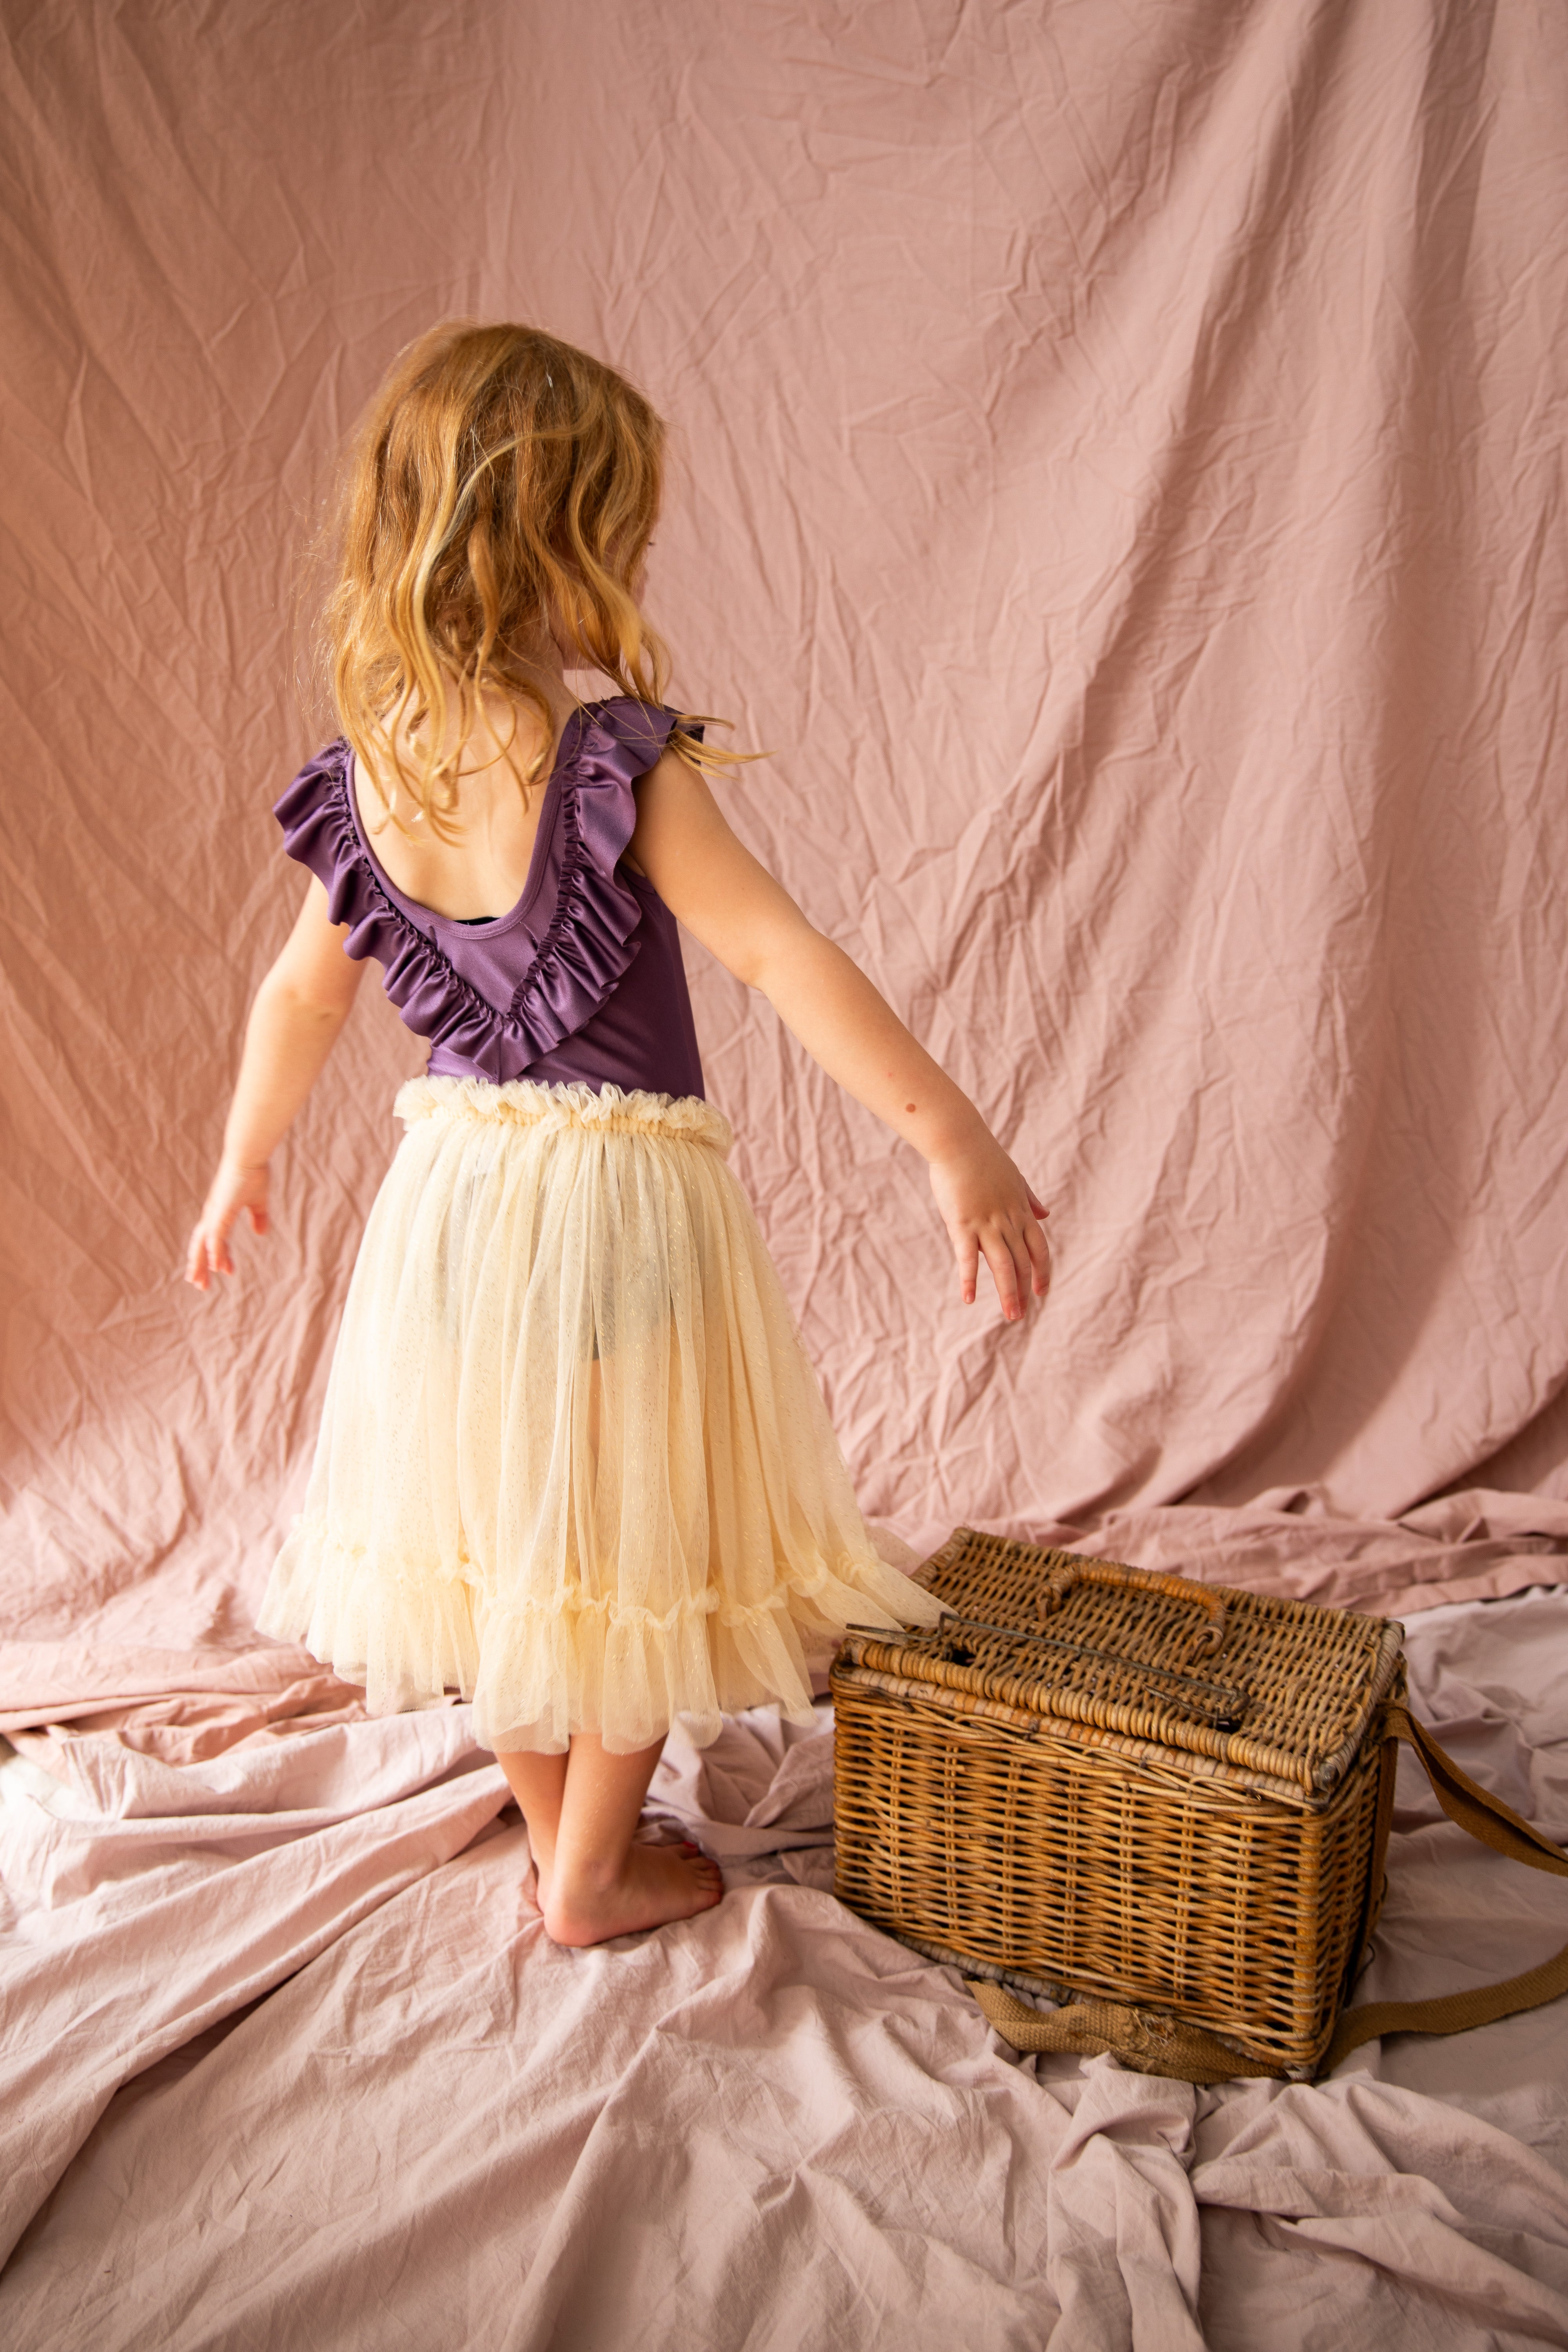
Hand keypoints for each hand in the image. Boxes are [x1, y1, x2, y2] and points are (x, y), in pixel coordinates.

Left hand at [185, 1158, 269, 1290]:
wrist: (249, 1155)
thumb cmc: (253, 1172)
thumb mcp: (258, 1200)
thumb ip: (259, 1217)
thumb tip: (260, 1233)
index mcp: (220, 1212)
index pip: (214, 1239)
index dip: (218, 1256)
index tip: (224, 1271)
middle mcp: (213, 1215)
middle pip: (200, 1245)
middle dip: (199, 1266)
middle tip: (198, 1285)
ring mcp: (215, 1214)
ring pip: (203, 1245)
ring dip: (201, 1264)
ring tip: (199, 1283)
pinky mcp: (221, 1212)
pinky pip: (215, 1237)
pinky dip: (214, 1252)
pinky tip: (215, 1266)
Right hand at [928, 1140, 1050, 1322]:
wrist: (959, 1140)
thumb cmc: (983, 1157)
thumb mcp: (1014, 1178)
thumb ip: (1029, 1199)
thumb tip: (1046, 1214)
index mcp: (1020, 1210)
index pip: (1039, 1248)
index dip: (1042, 1271)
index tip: (1042, 1291)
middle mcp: (1007, 1220)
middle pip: (1023, 1262)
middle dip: (1025, 1290)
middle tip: (1021, 1314)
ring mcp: (986, 1223)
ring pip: (1003, 1264)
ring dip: (1008, 1293)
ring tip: (1012, 1315)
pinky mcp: (962, 1223)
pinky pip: (968, 1257)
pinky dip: (970, 1279)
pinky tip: (969, 1298)